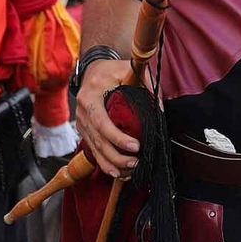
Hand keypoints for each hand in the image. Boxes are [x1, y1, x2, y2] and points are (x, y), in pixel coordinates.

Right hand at [72, 58, 139, 178]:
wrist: (93, 68)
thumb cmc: (114, 70)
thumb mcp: (130, 70)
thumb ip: (146, 86)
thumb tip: (159, 111)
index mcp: (92, 93)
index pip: (102, 121)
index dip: (118, 138)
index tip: (136, 147)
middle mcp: (83, 108)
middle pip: (97, 140)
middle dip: (117, 156)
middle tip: (136, 163)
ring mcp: (81, 120)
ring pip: (94, 148)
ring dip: (112, 163)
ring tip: (129, 172)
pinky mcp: (83, 128)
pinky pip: (92, 149)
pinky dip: (105, 163)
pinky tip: (117, 172)